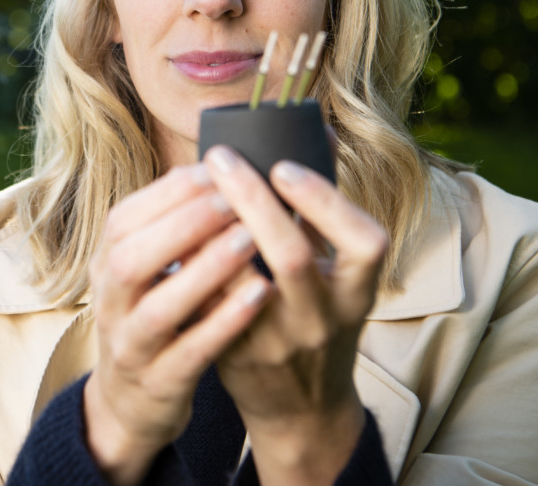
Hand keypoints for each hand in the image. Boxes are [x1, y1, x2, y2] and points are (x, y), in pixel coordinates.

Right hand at [83, 163, 271, 485]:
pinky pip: (191, 351)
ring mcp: (132, 346)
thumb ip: (171, 225)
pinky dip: (224, 321)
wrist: (129, 402)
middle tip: (234, 198)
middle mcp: (109, 302)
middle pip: (132, 257)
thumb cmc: (153, 315)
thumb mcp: (145, 268)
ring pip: (159, 307)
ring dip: (204, 269)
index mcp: (105, 265)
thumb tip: (216, 165)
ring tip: (252, 237)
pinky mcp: (160, 383)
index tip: (216, 167)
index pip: (123, 218)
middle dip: (183, 223)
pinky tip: (260, 294)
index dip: (169, 191)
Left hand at [204, 146, 387, 484]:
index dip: (326, 202)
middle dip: (255, 201)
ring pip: (241, 283)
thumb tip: (315, 131)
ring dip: (213, 231)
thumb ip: (323, 210)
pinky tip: (173, 227)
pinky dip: (191, 262)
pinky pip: (207, 303)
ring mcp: (277, 341)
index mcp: (358, 291)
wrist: (301, 406)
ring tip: (192, 187)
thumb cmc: (317, 315)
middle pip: (292, 257)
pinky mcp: (235, 355)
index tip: (284, 166)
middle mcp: (322, 318)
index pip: (364, 242)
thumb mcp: (337, 271)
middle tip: (223, 158)